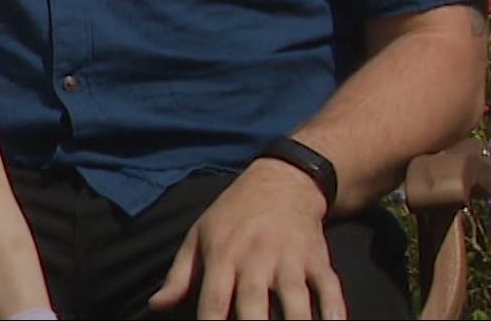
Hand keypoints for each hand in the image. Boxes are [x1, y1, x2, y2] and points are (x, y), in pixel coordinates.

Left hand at [148, 159, 342, 319]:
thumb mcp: (199, 236)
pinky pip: (329, 289)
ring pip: (295, 301)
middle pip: (254, 305)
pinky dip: (335, 310)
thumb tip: (155, 306)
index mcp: (222, 256)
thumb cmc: (233, 215)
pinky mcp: (318, 259)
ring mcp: (290, 259)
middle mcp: (256, 259)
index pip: (214, 301)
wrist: (282, 182)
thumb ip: (180, 276)